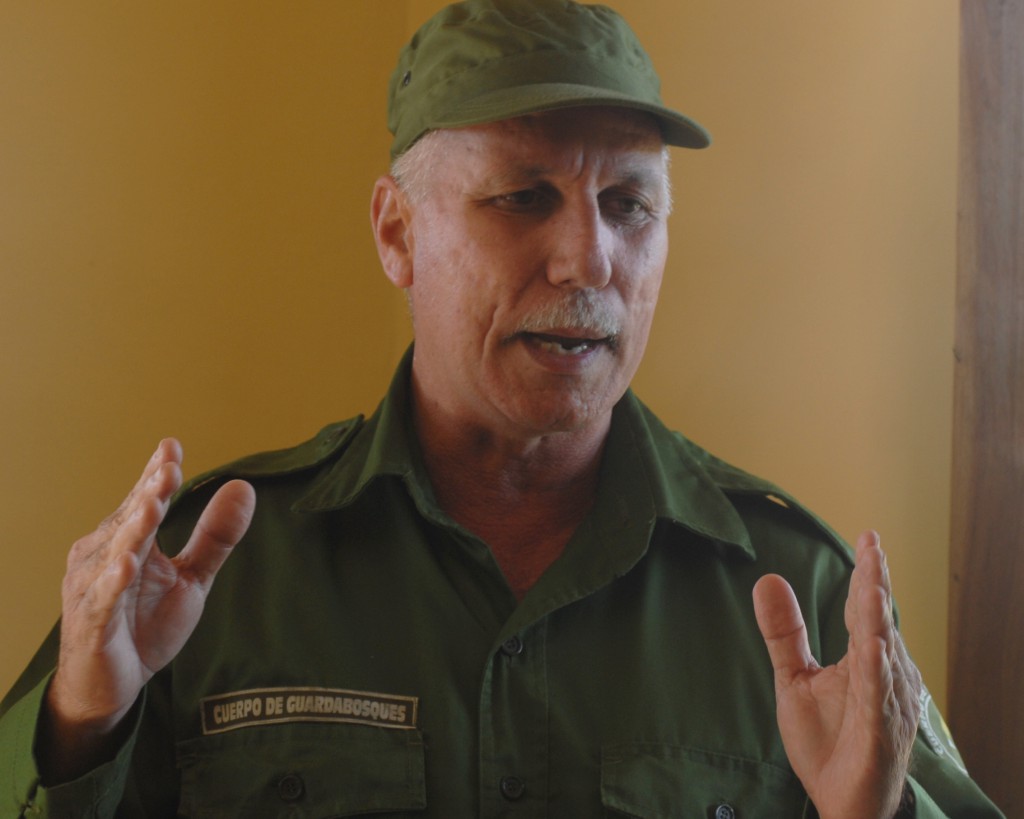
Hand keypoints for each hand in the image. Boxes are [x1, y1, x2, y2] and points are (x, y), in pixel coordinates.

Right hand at [42, 439, 254, 781]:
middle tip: (168, 467)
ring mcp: (93, 589)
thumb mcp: (192, 578)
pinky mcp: (91, 624)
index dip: (157, 474)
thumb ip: (216, 536)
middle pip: (130, 519)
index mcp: (128, 540)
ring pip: (113, 552)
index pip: (143, 500)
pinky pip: (102, 600)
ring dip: (132, 529)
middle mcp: (103, 556)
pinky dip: (113, 582)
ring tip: (151, 505)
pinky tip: (127, 565)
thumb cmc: (144, 625)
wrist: (111, 686)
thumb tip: (243, 485)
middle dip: (149, 493)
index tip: (172, 447)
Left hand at [753, 531, 921, 818]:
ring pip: (883, 653)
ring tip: (872, 583)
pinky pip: (879, 699)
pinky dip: (878, 672)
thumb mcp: (794, 678)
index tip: (868, 537)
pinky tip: (874, 648)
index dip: (868, 574)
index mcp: (866, 659)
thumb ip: (783, 632)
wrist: (840, 801)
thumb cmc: (828, 741)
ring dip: (877, 618)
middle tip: (874, 546)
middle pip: (879, 622)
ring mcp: (886, 704)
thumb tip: (766, 578)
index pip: (865, 609)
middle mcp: (884, 675)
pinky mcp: (880, 734)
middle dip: (876, 584)